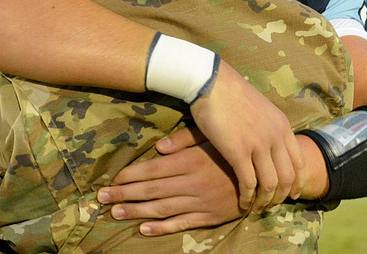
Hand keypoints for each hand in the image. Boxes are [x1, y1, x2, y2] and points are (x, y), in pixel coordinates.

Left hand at [97, 128, 242, 235]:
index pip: (152, 170)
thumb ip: (184, 140)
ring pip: (161, 209)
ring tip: (115, 212)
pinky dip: (160, 228)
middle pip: (151, 190)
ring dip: (135, 211)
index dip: (129, 176)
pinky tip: (143, 229)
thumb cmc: (233, 150)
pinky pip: (180, 224)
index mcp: (190, 161)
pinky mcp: (208, 217)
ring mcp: (200, 202)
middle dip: (123, 193)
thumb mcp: (211, 137)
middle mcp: (192, 183)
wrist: (265, 173)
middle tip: (101, 197)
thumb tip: (157, 147)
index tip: (110, 179)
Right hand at [188, 62, 303, 210]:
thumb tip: (271, 141)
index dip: (298, 182)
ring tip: (256, 207)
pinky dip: (247, 197)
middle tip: (271, 205)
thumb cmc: (231, 94)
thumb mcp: (261, 108)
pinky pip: (249, 183)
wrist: (212, 82)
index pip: (299, 162)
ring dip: (264, 200)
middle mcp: (275, 136)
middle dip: (281, 196)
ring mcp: (258, 144)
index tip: (293, 194)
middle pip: (288, 177)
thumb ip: (269, 126)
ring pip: (270, 184)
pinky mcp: (238, 151)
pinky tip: (242, 202)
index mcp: (282, 125)